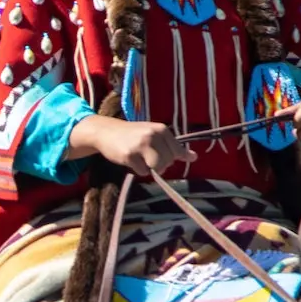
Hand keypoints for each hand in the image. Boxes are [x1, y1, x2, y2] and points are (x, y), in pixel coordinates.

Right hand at [69, 115, 187, 178]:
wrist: (106, 132)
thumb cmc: (133, 135)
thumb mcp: (155, 136)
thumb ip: (174, 147)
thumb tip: (194, 157)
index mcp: (161, 129)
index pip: (177, 152)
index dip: (169, 158)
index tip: (156, 153)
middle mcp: (153, 135)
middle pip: (168, 162)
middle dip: (159, 164)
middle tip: (145, 156)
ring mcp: (141, 145)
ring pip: (158, 167)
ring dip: (150, 168)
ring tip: (140, 159)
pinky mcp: (130, 155)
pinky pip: (143, 171)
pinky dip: (138, 170)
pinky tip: (130, 160)